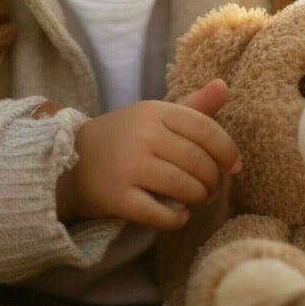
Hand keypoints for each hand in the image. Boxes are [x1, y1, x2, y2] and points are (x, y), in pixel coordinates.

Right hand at [56, 80, 242, 229]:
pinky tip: (178, 215)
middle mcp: (142, 135)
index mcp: (154, 111)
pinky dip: (178, 219)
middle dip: (214, 180)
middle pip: (199, 162)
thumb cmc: (125, 138)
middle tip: (212, 188)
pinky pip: (163, 215)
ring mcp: (128, 166)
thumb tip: (225, 86)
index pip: (206, 130)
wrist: (71, 160)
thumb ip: (193, 106)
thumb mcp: (155, 116)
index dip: (227, 151)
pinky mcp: (118, 197)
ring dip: (199, 199)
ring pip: (185, 188)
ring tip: (196, 199)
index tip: (233, 166)